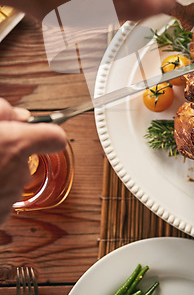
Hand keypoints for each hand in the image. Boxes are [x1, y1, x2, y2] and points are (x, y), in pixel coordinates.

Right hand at [0, 99, 66, 224]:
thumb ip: (4, 112)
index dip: (48, 132)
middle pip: (30, 157)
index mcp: (16, 145)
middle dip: (15, 151)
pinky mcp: (1, 214)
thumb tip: (19, 114)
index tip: (43, 131)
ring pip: (15, 178)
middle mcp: (18, 172)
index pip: (55, 136)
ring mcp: (9, 196)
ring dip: (3, 172)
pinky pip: (4, 198)